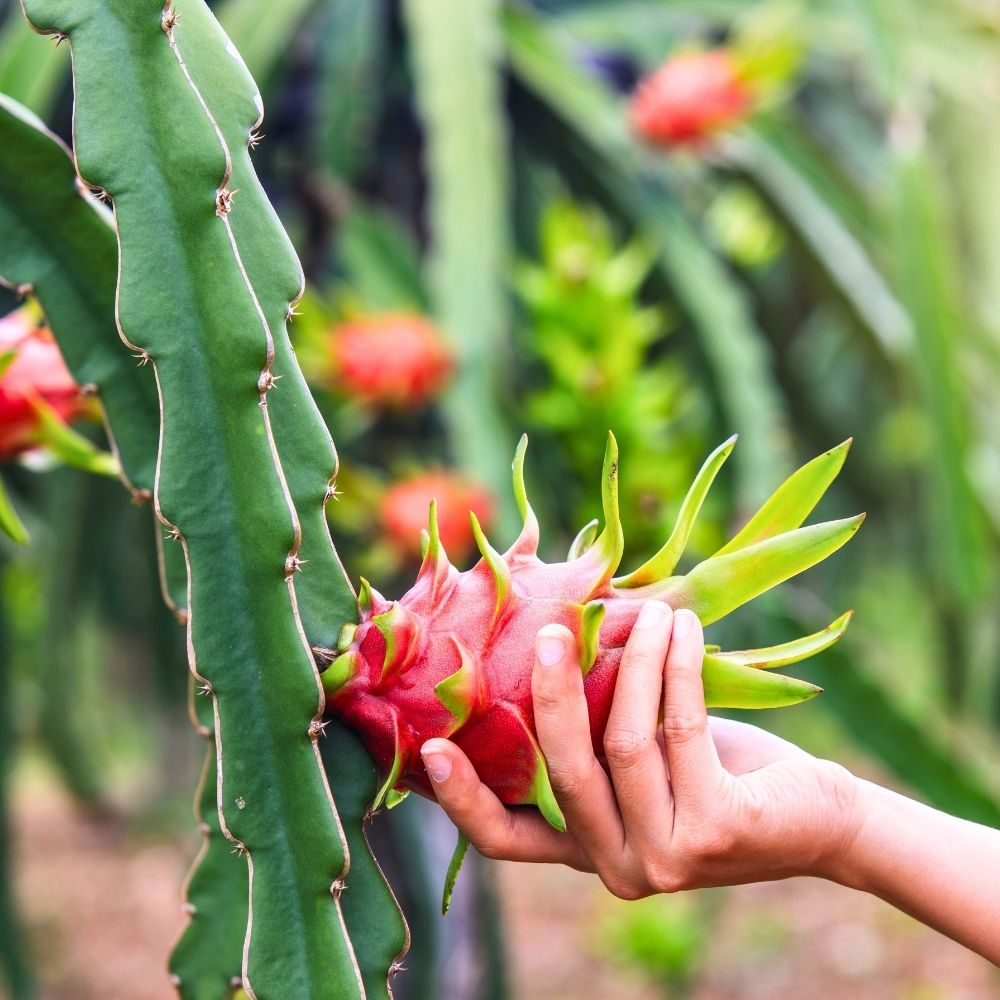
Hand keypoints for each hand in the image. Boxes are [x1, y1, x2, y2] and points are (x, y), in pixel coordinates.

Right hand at [420, 603, 861, 898]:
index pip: (508, 841)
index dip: (464, 800)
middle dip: (551, 690)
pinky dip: (677, 666)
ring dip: (634, 660)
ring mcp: (667, 860)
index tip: (430, 747)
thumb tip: (548, 636)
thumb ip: (593, 727)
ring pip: (623, 740)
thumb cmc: (716, 771)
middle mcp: (619, 868)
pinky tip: (683, 628)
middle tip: (555, 628)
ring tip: (650, 611)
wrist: (815, 817)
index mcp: (588, 851)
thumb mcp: (645, 756)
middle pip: (562, 772)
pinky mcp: (716, 832)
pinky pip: (680, 727)